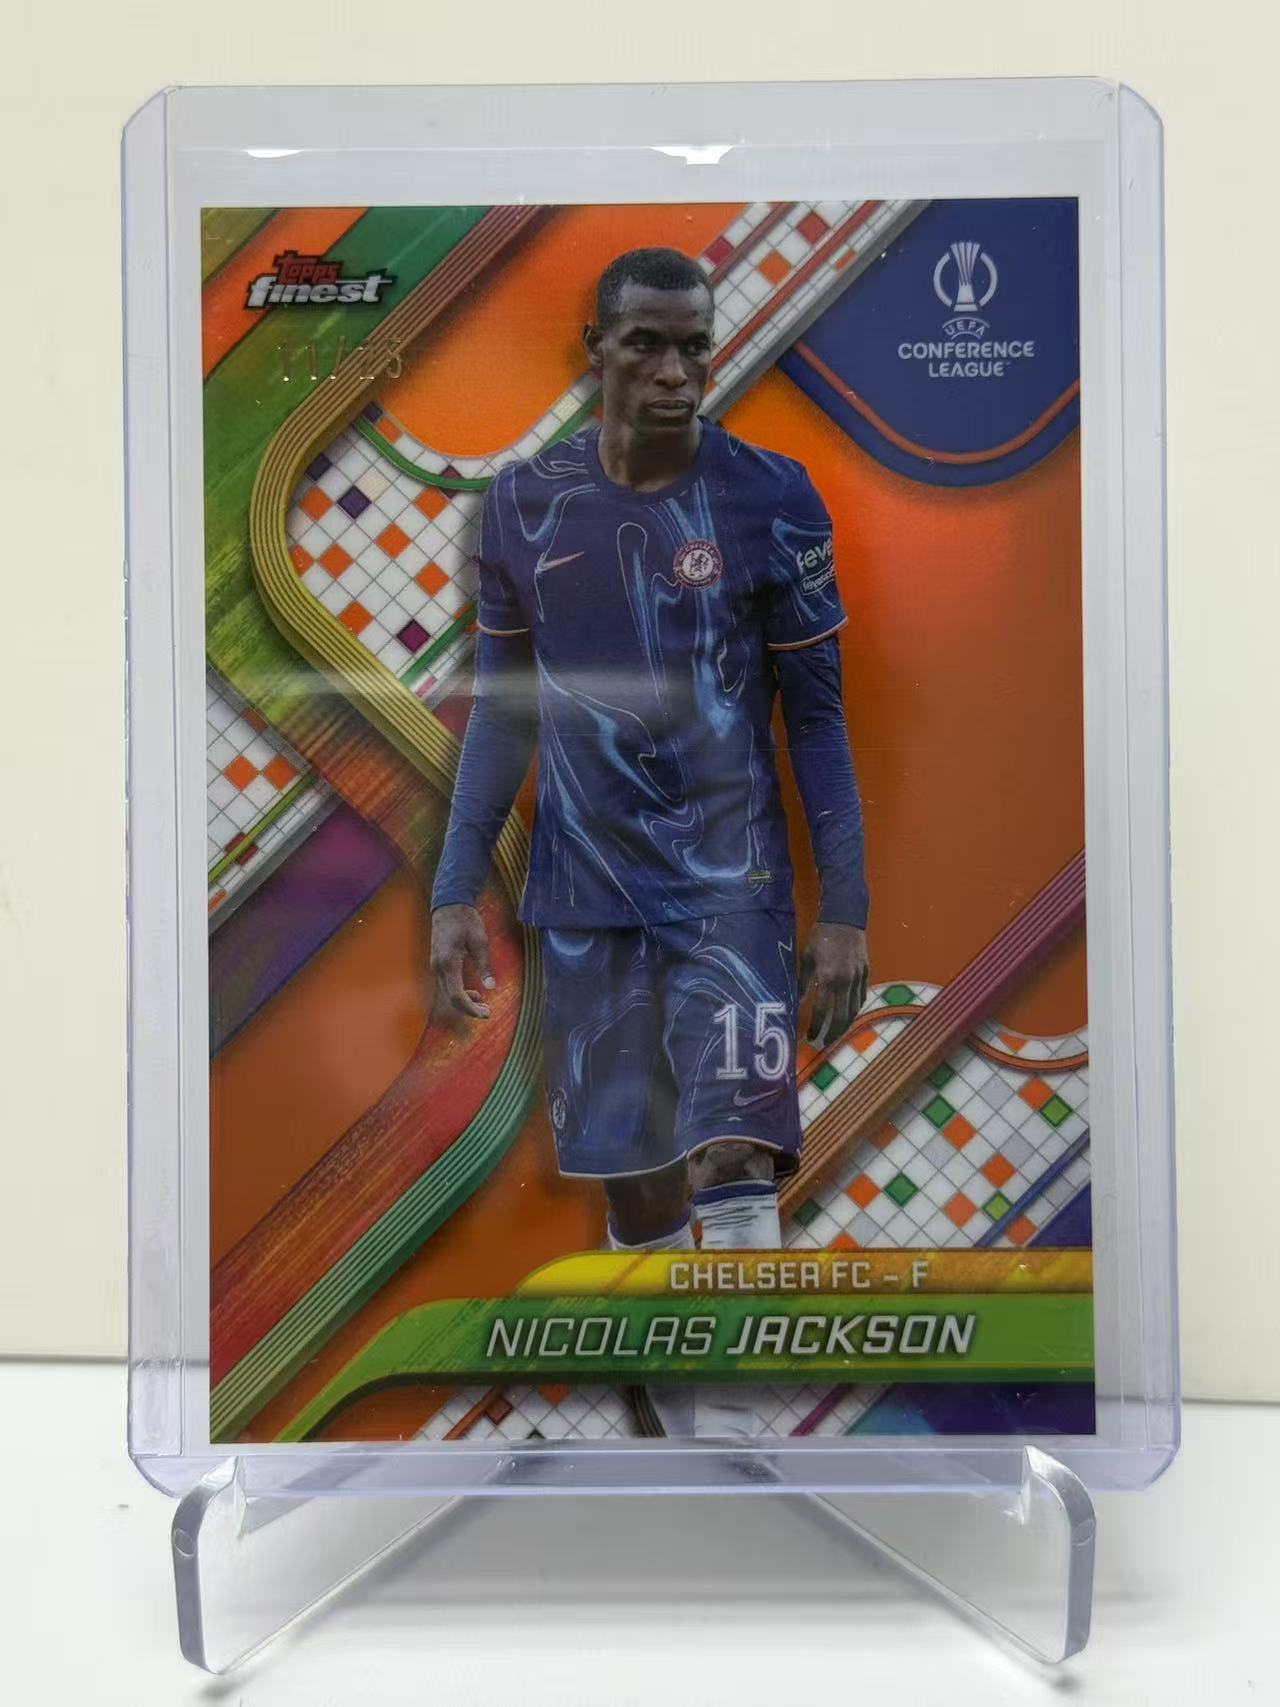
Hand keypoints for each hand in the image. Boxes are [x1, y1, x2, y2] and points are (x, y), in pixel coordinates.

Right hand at [429, 903, 495, 1023]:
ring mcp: (435, 966)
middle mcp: (438, 968)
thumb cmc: (466, 920)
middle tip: (487, 1012)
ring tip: (483, 1003)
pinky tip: (473, 992)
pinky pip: (446, 985)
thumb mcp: (480, 941)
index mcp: (448, 963)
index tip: (485, 1013)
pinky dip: (458, 993)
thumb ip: (484, 965)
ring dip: (464, 1002)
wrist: (449, 905)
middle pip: (450, 999)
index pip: (456, 995)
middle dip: (468, 1009)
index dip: (470, 1009)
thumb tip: (491, 987)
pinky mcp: (437, 964)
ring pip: (447, 993)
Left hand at [800, 923, 868, 1048]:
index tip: (810, 1037)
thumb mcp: (806, 957)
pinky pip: (861, 997)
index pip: (822, 1010)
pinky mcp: (866, 973)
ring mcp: (858, 978)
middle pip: (841, 1015)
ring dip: (845, 1024)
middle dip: (832, 1032)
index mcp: (828, 977)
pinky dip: (855, 1009)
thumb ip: (803, 981)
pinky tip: (849, 1015)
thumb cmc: (821, 936)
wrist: (845, 918)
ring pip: (854, 1009)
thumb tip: (798, 1002)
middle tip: (824, 1043)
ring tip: (836, 1034)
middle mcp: (845, 981)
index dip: (816, 1026)